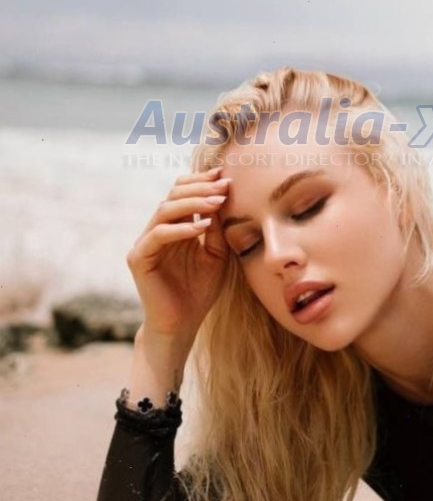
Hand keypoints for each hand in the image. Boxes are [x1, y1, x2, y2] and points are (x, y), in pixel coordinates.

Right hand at [126, 165, 231, 354]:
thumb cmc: (200, 291)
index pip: (182, 193)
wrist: (182, 325)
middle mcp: (158, 230)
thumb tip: (222, 197)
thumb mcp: (216, 255)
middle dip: (200, 187)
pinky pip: (158, 235)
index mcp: (175, 226)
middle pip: (173, 194)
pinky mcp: (139, 258)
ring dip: (193, 203)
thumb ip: (217, 229)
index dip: (201, 181)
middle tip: (224, 186)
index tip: (225, 176)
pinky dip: (180, 228)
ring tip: (217, 202)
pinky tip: (202, 227)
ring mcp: (146, 243)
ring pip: (165, 210)